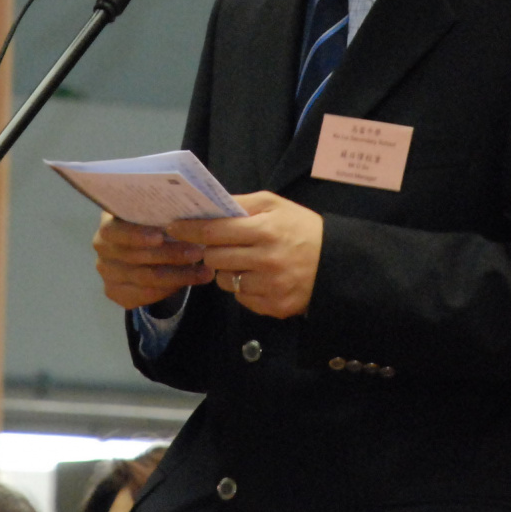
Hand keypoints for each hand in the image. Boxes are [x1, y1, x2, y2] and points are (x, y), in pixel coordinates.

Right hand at [93, 212, 212, 309]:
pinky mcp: (115, 292)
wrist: (146, 248)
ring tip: (204, 271)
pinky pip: (144, 295)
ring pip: (145, 279)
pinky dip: (170, 290)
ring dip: (178, 275)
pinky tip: (191, 282)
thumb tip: (186, 209)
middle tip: (198, 252)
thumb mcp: (156, 213)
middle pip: (135, 257)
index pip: (113, 231)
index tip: (161, 236)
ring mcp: (107, 272)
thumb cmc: (155, 223)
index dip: (136, 235)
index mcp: (108, 223)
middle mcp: (102, 248)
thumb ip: (162, 211)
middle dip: (170, 255)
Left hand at [168, 192, 322, 318]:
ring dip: (227, 271)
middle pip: (215, 259)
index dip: (190, 229)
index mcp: (265, 230)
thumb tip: (209, 205)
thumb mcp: (276, 205)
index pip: (215, 231)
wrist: (336, 263)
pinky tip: (258, 277)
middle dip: (211, 251)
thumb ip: (242, 203)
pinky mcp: (274, 307)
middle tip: (217, 245)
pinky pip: (241, 298)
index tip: (174, 227)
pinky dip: (243, 288)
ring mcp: (269, 287)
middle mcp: (265, 260)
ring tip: (243, 261)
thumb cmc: (302, 228)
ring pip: (225, 281)